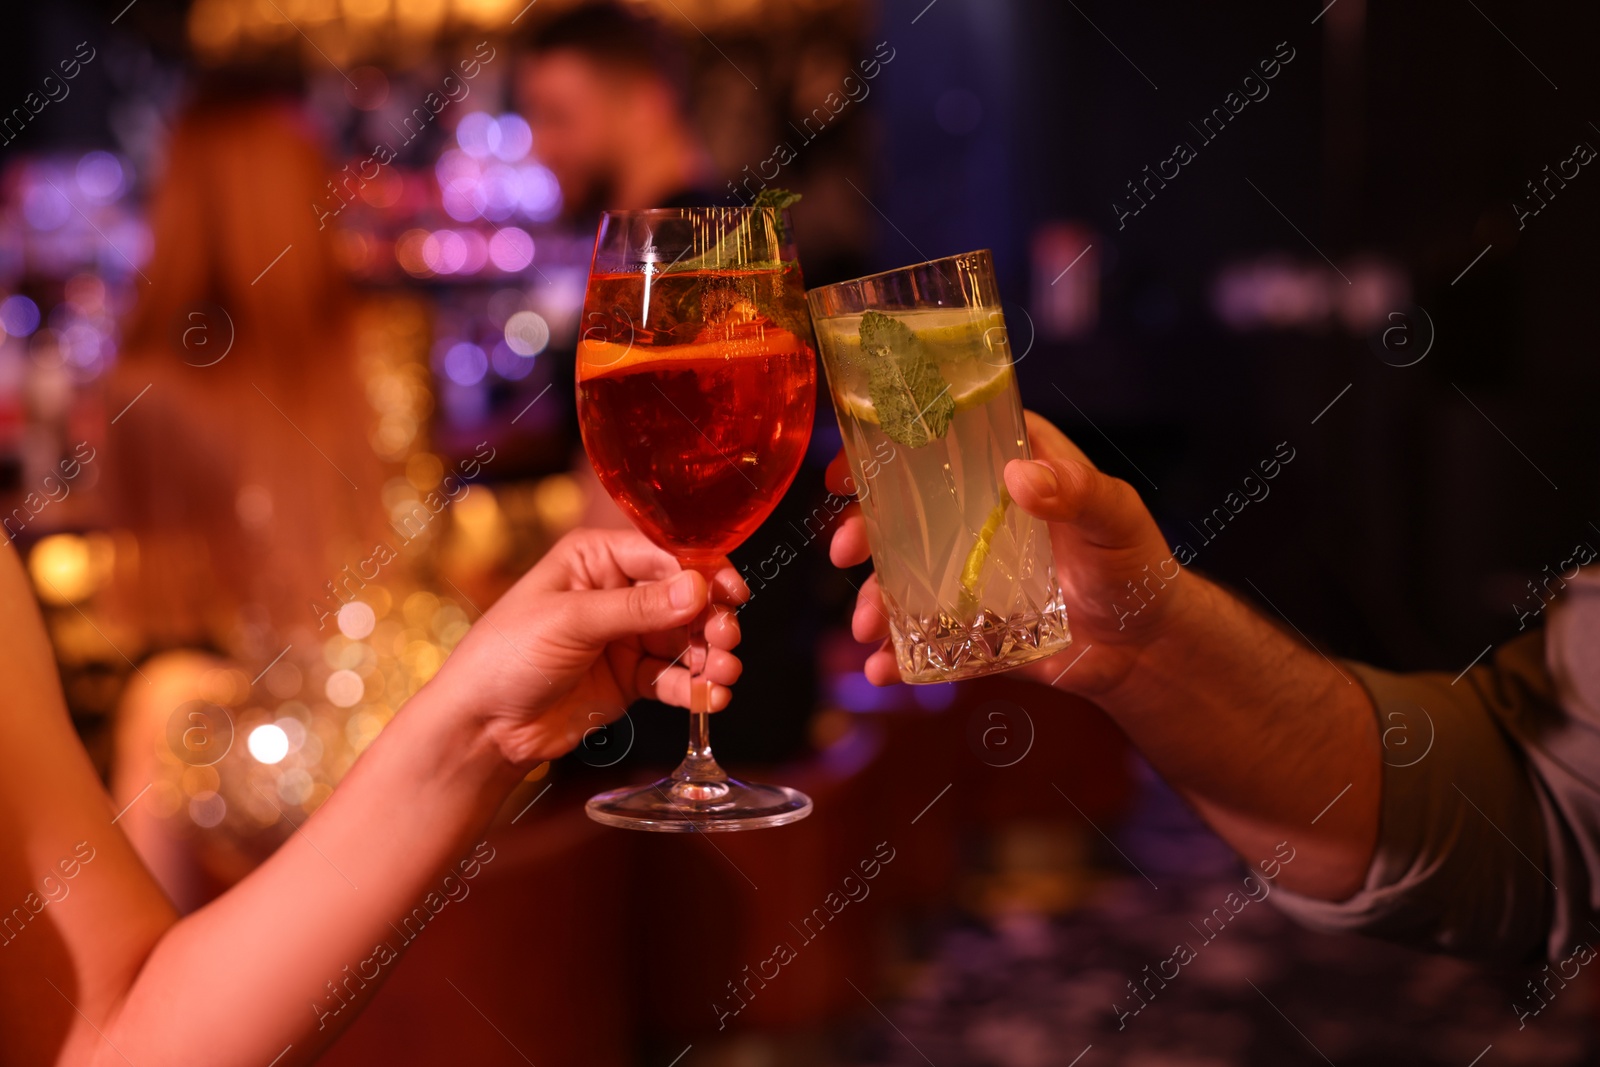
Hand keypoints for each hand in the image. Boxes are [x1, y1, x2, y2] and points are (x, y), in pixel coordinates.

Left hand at [428, 528, 746, 765]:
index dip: (702, 572)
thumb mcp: (571, 621)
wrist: (481, 727)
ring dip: (711, 654)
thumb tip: (697, 589)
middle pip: (684, 597)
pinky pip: (674, 677)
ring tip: (724, 673)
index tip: (730, 593)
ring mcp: (625, 636)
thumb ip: (637, 607)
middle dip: (711, 617)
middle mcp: (616, 591)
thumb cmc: (505, 656)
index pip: (663, 554)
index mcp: (595, 558)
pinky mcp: (630, 678)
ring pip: (686, 638)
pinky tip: (710, 698)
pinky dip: (696, 687)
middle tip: (725, 638)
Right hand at [827, 410, 1185, 695]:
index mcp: (1005, 469)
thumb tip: (1020, 477)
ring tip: (867, 626)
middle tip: (843, 550)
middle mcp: (974, 517)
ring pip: (900, 579)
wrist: (1144, 647)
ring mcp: (964, 573)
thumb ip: (1077, 491)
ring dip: (872, 600)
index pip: (936, 444)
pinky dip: (895, 655)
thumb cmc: (1134, 563)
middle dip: (860, 530)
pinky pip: (922, 638)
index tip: (845, 469)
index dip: (884, 448)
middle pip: (899, 511)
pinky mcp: (967, 627)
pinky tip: (882, 668)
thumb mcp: (1115, 515)